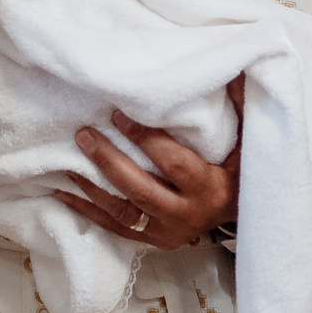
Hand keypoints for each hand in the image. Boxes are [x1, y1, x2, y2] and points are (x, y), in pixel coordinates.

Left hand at [57, 77, 241, 250]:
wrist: (244, 216)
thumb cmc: (244, 172)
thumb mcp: (249, 142)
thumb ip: (241, 108)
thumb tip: (237, 71)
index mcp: (209, 188)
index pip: (173, 163)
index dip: (146, 139)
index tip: (119, 114)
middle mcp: (186, 214)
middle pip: (141, 189)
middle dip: (110, 162)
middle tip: (84, 134)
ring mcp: (167, 231)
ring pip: (123, 211)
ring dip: (92, 186)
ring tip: (68, 160)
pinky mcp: (152, 240)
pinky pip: (114, 227)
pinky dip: (86, 211)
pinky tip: (62, 192)